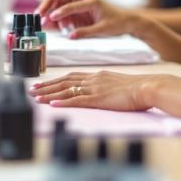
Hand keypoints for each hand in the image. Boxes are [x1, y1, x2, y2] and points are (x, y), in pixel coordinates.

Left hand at [29, 71, 163, 110]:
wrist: (147, 87)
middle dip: (47, 86)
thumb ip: (106, 85)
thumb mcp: (118, 83)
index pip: (72, 77)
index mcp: (98, 75)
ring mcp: (94, 88)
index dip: (56, 80)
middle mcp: (93, 79)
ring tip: (36, 97)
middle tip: (33, 89)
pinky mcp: (98, 99)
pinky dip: (62, 102)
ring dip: (49, 94)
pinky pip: (76, 100)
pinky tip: (52, 104)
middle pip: (64, 82)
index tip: (44, 83)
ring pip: (66, 90)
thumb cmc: (138, 88)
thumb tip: (100, 91)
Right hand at [36, 0, 138, 39]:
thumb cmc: (117, 22)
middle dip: (47, 4)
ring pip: (58, 2)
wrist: (126, 20)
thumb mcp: (104, 29)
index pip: (72, 4)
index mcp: (91, 1)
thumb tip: (70, 36)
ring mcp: (78, 2)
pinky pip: (61, 10)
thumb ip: (86, 32)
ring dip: (49, 11)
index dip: (61, 11)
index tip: (51, 18)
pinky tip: (49, 23)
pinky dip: (54, 16)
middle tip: (38, 15)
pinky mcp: (76, 9)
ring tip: (43, 22)